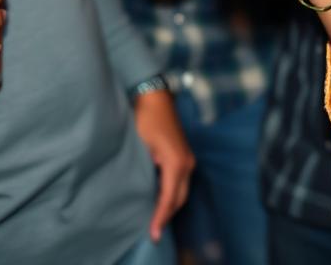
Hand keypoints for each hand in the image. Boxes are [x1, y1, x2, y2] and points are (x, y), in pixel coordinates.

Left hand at [133, 90, 194, 240]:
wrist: (155, 97)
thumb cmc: (146, 119)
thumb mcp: (142, 147)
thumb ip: (146, 172)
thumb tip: (142, 194)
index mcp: (177, 163)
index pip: (169, 199)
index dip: (160, 218)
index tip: (153, 234)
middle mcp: (187, 163)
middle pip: (179, 199)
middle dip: (166, 216)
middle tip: (152, 232)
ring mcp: (188, 158)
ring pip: (182, 191)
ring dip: (170, 206)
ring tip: (155, 220)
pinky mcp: (185, 155)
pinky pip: (181, 181)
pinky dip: (172, 194)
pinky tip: (160, 200)